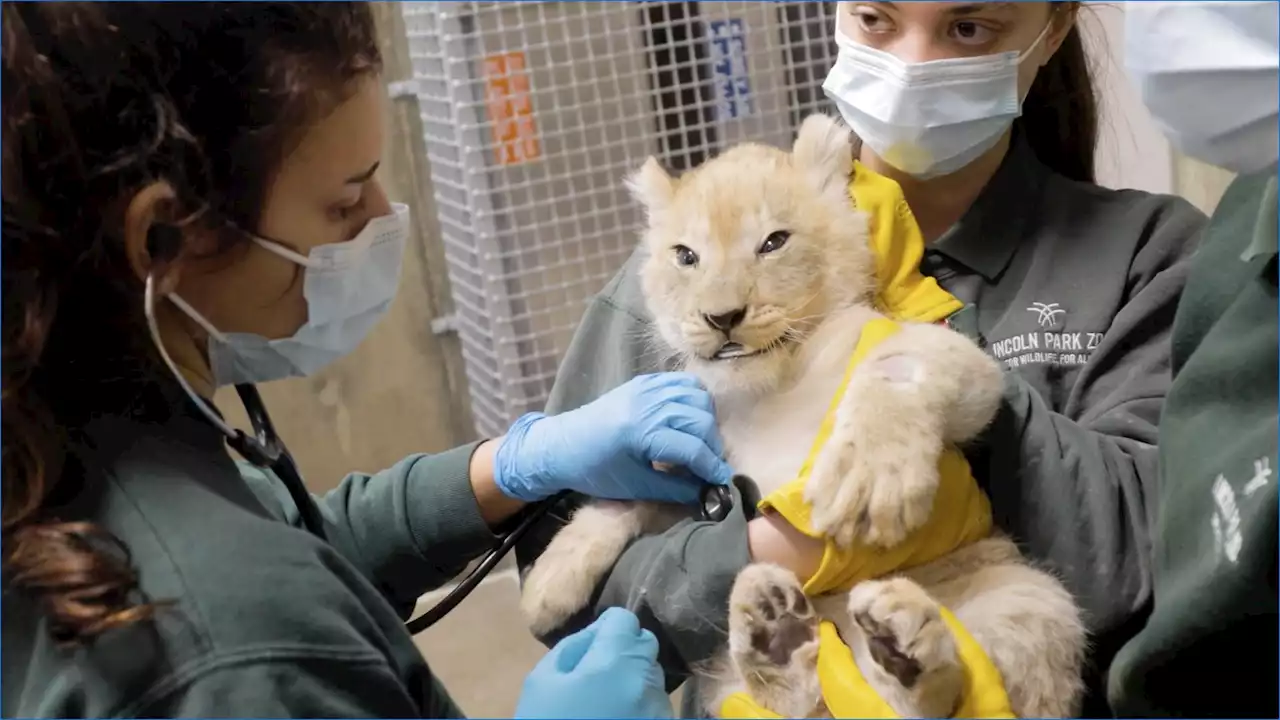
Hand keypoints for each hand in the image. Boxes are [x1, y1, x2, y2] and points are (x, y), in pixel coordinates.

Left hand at [494, 372, 732, 502]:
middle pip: (701, 419)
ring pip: (698, 396)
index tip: (722, 480)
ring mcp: (646, 387)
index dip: (712, 466)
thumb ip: (675, 489)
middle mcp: (646, 404)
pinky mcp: (644, 380)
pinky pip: (683, 382)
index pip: (692, 448)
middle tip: (710, 464)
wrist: (561, 445)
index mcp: (640, 433)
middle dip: (712, 445)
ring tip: (701, 442)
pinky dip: (695, 399)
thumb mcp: (636, 486)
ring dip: (707, 420)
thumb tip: (708, 492)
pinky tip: (691, 419)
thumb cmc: (595, 471)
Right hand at [515, 607, 672, 718]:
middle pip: (644, 647)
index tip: (593, 646)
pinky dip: (639, 707)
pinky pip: (655, 706)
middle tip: (595, 677)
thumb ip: (572, 647)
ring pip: (651, 677)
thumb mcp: (542, 682)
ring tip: (605, 706)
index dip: (607, 628)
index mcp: (615, 661)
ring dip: (632, 681)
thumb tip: (596, 634)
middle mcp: (647, 682)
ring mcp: (660, 711)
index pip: (625, 620)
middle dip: (623, 652)